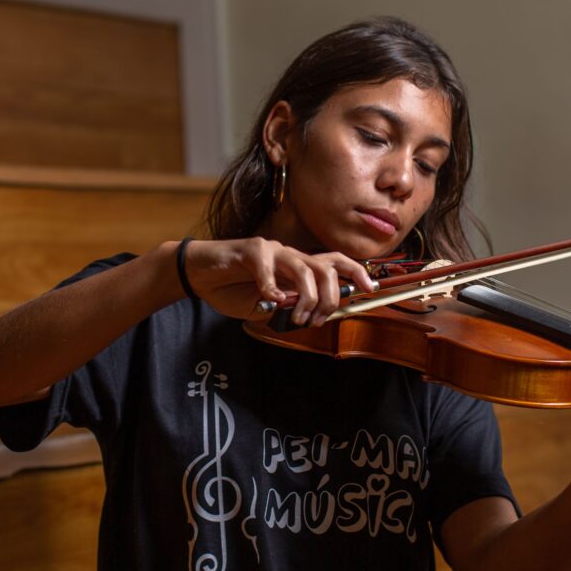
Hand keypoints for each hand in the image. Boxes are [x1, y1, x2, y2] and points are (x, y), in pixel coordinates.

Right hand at [182, 238, 375, 324]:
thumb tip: (307, 313)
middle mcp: (290, 256)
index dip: (356, 273)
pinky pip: (267, 267)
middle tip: (315, 319)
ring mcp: (272, 251)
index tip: (370, 289)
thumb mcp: (267, 308)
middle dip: (330, 297)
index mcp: (297, 268)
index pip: (335, 264)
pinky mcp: (250, 251)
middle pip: (326, 267)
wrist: (200, 276)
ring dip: (306, 296)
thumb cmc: (233, 290)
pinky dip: (271, 286)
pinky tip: (268, 299)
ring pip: (304, 267)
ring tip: (296, 315)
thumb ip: (287, 308)